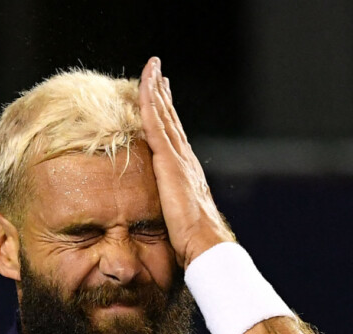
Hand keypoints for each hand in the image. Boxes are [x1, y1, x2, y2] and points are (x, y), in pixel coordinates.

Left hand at [139, 56, 234, 268]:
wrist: (206, 244)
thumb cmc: (194, 242)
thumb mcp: (180, 222)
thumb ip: (174, 211)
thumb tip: (168, 219)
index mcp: (187, 174)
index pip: (175, 140)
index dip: (170, 118)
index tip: (164, 101)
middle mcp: (185, 161)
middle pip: (172, 122)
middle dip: (165, 97)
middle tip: (160, 75)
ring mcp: (178, 159)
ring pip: (165, 117)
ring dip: (157, 91)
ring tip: (153, 70)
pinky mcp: (169, 161)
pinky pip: (156, 123)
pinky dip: (150, 101)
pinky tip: (145, 84)